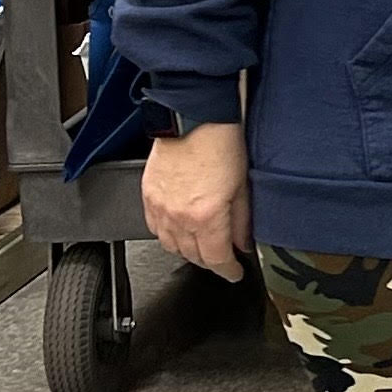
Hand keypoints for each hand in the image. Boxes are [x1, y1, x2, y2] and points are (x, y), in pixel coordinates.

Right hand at [143, 120, 251, 280]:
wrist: (192, 118)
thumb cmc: (220, 144)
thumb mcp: (242, 187)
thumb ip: (242, 222)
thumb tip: (243, 243)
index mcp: (206, 217)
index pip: (216, 259)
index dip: (228, 271)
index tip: (236, 273)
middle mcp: (178, 217)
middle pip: (193, 256)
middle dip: (210, 262)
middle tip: (223, 260)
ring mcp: (160, 208)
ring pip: (171, 246)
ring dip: (188, 252)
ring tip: (203, 248)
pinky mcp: (148, 196)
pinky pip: (154, 229)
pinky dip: (168, 236)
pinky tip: (179, 233)